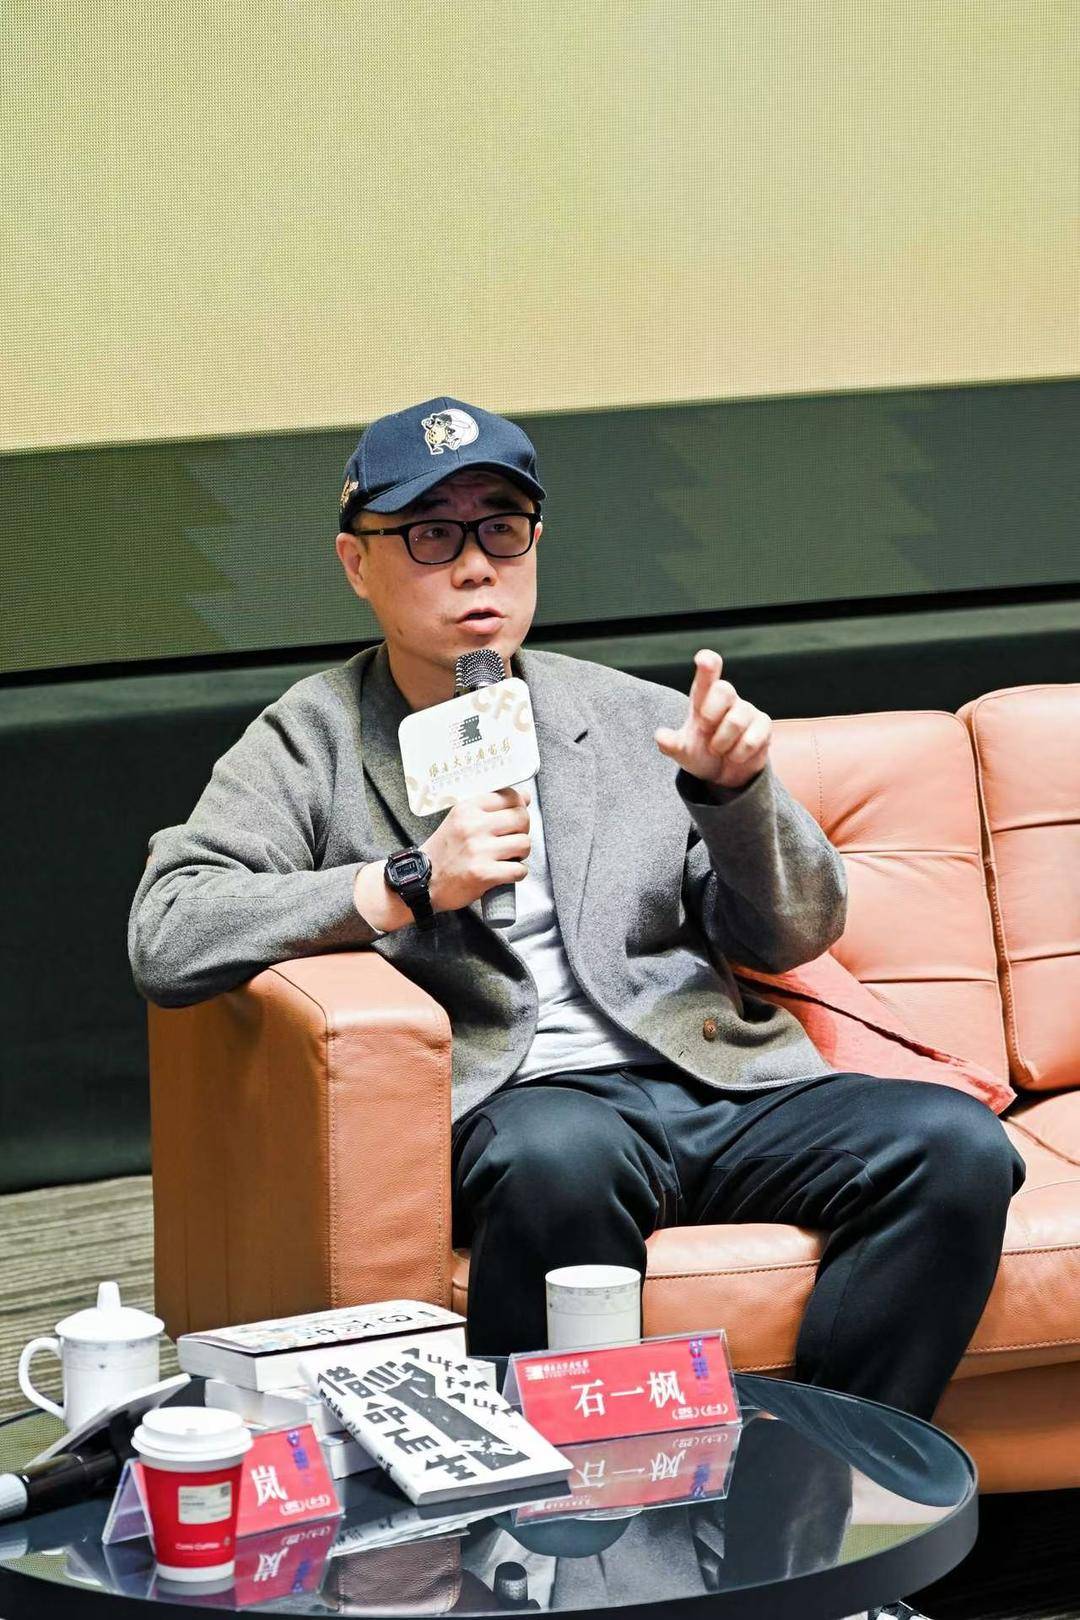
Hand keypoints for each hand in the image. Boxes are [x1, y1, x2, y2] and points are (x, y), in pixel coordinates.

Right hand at [421, 786, 531, 912]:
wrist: (421, 881)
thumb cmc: (443, 852)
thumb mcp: (458, 820)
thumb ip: (488, 808)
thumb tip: (524, 797)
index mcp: (467, 809)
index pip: (509, 796)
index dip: (519, 807)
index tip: (516, 816)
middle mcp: (473, 826)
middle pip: (521, 818)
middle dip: (523, 830)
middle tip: (512, 839)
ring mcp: (479, 850)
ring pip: (524, 844)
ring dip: (521, 853)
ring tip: (507, 857)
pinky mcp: (484, 873)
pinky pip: (519, 870)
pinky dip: (517, 873)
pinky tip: (505, 873)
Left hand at [654, 649, 772, 790]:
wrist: (723, 774)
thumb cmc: (701, 753)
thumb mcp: (682, 751)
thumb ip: (671, 744)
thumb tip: (660, 736)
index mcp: (704, 696)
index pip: (708, 673)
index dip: (708, 664)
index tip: (704, 660)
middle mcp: (727, 698)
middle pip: (724, 689)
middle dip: (710, 715)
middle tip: (705, 731)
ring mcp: (747, 710)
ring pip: (736, 721)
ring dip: (722, 744)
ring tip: (719, 750)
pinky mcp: (763, 725)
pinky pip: (752, 740)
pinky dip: (738, 755)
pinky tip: (735, 756)